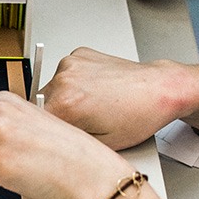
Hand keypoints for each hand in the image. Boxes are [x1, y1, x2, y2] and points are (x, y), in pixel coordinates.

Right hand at [40, 47, 187, 149]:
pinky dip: (74, 82)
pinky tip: (95, 90)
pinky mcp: (78, 54)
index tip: (61, 135)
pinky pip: (65, 73)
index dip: (50, 132)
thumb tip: (53, 141)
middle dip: (58, 114)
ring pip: (53, 87)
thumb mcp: (102, 144)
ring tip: (93, 104)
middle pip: (43, 103)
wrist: (159, 89)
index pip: (39, 122)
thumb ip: (69, 142)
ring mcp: (70, 63)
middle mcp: (63, 79)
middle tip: (82, 122)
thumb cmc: (139, 116)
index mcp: (65, 104)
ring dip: (65, 97)